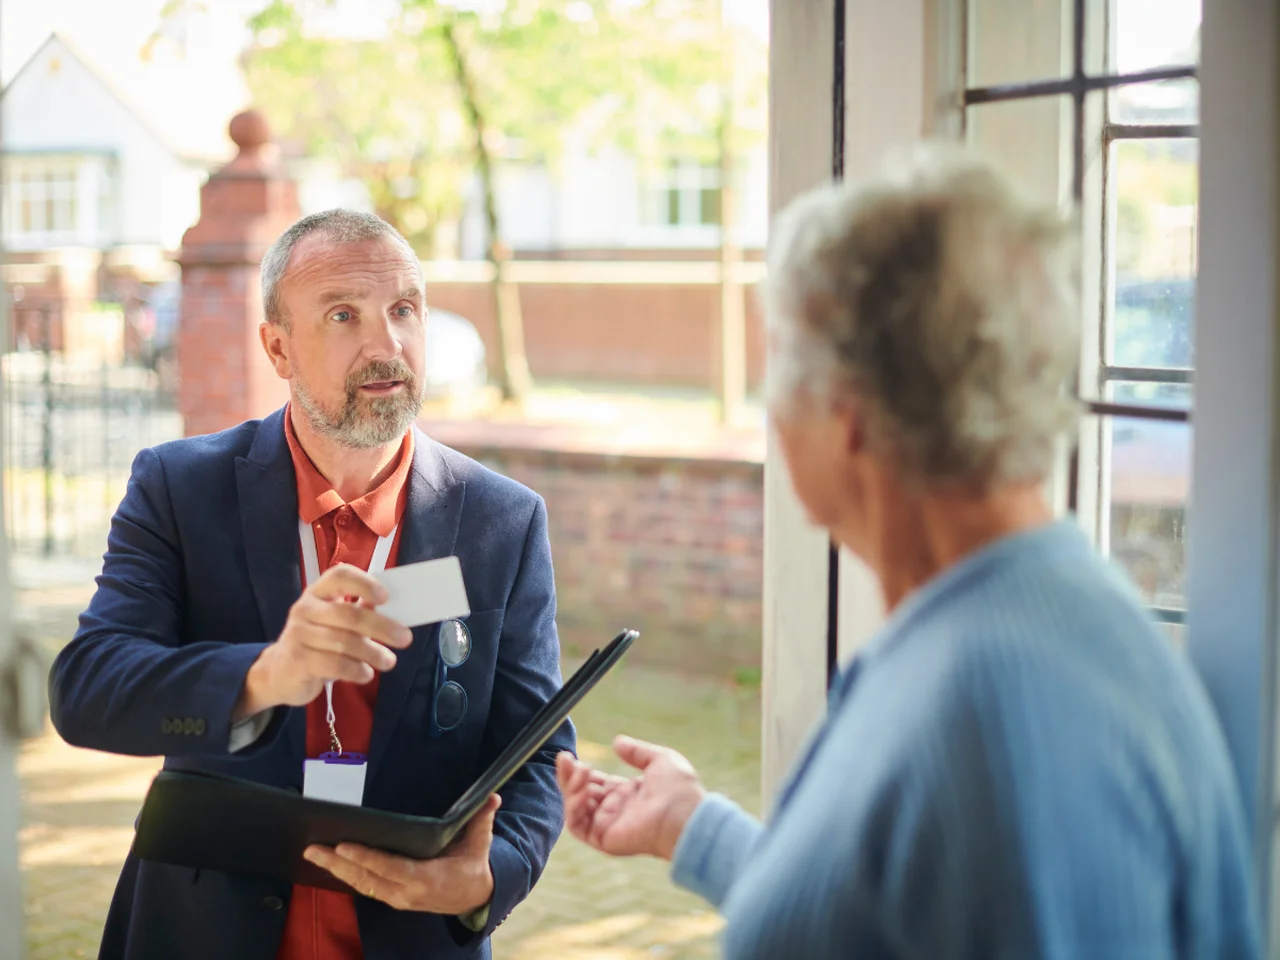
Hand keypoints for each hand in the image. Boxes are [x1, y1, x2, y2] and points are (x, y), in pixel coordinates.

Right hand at [233, 563, 413, 719]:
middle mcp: (306, 609)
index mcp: (318, 592)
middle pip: (348, 614)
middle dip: (381, 626)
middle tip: (405, 638)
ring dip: (372, 652)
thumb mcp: (335, 622)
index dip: (364, 584)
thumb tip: (396, 608)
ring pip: (343, 641)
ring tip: (389, 661)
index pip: (340, 576)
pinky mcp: (297, 660)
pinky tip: (366, 674)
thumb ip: (360, 611)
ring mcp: (298, 634)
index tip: (386, 597)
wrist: (278, 672)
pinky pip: (333, 664)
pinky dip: (355, 670)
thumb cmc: (317, 641)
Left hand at [303, 795, 499, 914]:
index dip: (366, 858)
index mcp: (427, 879)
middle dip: (338, 863)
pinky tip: (330, 862)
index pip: (391, 868)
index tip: (344, 846)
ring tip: (313, 852)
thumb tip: (492, 797)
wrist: (473, 898)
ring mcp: (397, 898)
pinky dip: (345, 874)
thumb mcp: (480, 843)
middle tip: (313, 848)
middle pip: (367, 878)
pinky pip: (364, 887)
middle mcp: (407, 893)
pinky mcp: (391, 897)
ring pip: (361, 885)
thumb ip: (482, 819)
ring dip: (335, 869)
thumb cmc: (472, 866)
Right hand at [556, 735, 705, 860]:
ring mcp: (608, 826)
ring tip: (579, 770)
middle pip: (580, 794)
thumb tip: (617, 742)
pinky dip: (573, 807)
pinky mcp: (604, 838)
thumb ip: (637, 751)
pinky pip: (577, 825)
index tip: (570, 756)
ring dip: (570, 788)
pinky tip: (583, 789)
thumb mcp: (660, 759)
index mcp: (628, 794)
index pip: (594, 783)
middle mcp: (615, 811)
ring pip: (575, 809)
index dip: (580, 771)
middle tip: (564, 758)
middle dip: (569, 776)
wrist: (686, 816)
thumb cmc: (680, 790)